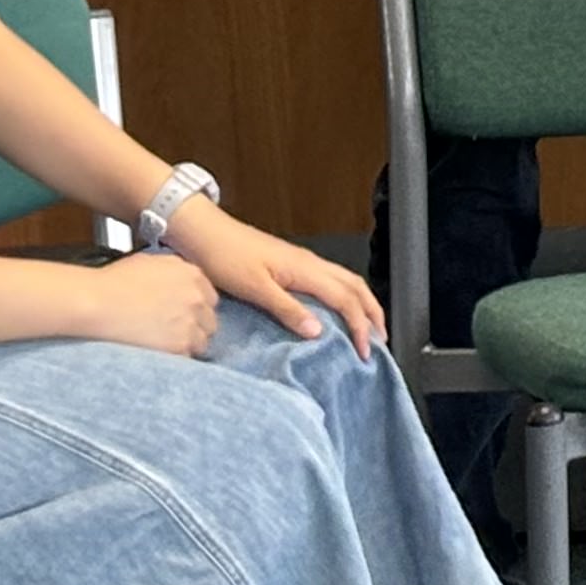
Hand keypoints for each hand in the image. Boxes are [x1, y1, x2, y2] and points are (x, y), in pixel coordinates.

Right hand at [83, 249, 220, 358]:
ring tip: (165, 347)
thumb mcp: (151, 262)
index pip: (209, 299)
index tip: (184, 316)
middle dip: (196, 328)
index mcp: (193, 275)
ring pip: (201, 342)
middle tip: (175, 334)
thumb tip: (179, 281)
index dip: (196, 309)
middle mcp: (197, 298)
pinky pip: (187, 358)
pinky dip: (176, 359)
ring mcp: (190, 323)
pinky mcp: (179, 346)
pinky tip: (159, 354)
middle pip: (209, 322)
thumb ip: (174, 272)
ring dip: (188, 345)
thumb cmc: (115, 281)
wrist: (98, 302)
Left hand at [172, 204, 386, 356]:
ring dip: (361, 304)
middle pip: (355, 286)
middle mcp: (309, 263)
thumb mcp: (254, 288)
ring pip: (345, 281)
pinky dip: (344, 297)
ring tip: (368, 327)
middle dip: (372, 313)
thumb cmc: (225, 257)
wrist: (205, 233)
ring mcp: (302, 263)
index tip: (366, 351)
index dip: (360, 325)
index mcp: (304, 269)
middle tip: (380, 341)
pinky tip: (337, 311)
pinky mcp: (291, 265)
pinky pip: (331, 281)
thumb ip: (287, 309)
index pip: (345, 298)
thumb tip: (319, 332)